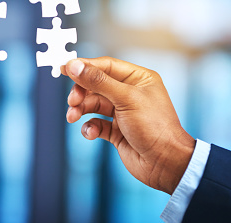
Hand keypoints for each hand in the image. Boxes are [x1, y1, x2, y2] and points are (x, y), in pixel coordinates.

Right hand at [62, 57, 194, 193]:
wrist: (166, 165)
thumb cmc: (155, 127)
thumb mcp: (125, 98)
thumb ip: (98, 81)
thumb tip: (75, 65)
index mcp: (137, 79)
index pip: (105, 66)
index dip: (84, 66)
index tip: (65, 68)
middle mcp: (129, 93)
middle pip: (95, 85)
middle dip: (81, 92)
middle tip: (72, 100)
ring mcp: (122, 112)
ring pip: (93, 104)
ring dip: (81, 109)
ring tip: (72, 116)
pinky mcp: (116, 130)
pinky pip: (96, 122)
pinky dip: (89, 126)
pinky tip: (90, 132)